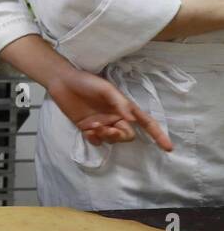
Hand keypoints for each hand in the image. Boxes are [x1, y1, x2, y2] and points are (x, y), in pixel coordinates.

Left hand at [48, 69, 172, 151]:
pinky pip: (97, 142)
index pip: (146, 123)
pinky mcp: (88, 128)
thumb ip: (119, 104)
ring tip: (93, 127)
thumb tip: (132, 120)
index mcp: (125, 108)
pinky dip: (94, 140)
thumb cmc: (87, 82)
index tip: (169, 148)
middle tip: (106, 129)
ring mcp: (102, 124)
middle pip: (128, 135)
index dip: (158, 135)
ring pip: (113, 140)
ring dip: (105, 136)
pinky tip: (87, 131)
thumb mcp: (106, 89)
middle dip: (119, 136)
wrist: (62, 82)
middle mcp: (116, 117)